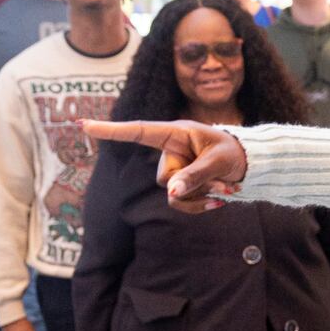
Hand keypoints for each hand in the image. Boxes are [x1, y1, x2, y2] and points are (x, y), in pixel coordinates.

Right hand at [80, 119, 246, 213]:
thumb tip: (170, 193)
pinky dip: (201, 205)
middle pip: (165, 178)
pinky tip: (221, 200)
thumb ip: (195, 175)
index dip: (111, 130)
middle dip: (194, 184)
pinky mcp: (179, 186)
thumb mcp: (218, 161)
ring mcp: (173, 170)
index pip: (138, 131)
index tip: (83, 124)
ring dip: (201, 197)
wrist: (246, 164)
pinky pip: (179, 204)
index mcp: (174, 133)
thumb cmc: (232, 152)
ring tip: (226, 187)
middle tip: (223, 182)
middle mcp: (169, 152)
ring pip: (172, 195)